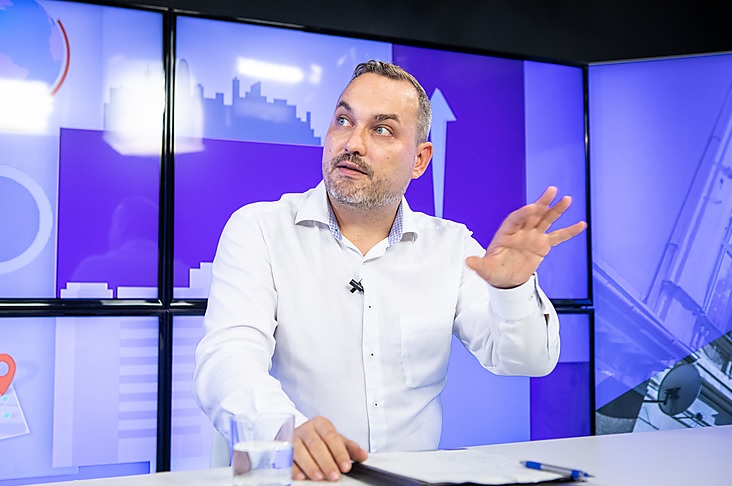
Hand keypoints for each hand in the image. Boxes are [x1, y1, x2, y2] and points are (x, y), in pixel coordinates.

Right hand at [292, 416, 367, 481]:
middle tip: (334, 475)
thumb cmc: (319, 438)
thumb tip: (363, 455)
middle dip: (326, 462)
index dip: (339, 452)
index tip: (346, 466)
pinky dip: (294, 468)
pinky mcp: (283, 449)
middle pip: (316, 444)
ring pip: (300, 451)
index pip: (331, 436)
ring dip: (310, 465)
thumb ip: (349, 447)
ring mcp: (293, 438)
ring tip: (319, 477)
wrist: (298, 434)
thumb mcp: (335, 440)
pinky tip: (301, 476)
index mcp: (321, 424)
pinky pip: (287, 459)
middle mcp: (306, 429)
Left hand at [466, 186, 585, 288]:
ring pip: (546, 220)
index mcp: (506, 233)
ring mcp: (533, 236)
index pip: (515, 219)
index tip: (532, 207)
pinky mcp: (543, 245)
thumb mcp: (486, 269)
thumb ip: (479, 264)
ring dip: (556, 210)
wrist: (506, 280)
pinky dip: (569, 231)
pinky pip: (558, 237)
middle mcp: (521, 231)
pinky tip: (580, 224)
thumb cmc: (494, 271)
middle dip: (542, 203)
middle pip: (532, 214)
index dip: (524, 213)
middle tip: (551, 191)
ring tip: (567, 200)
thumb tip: (468, 261)